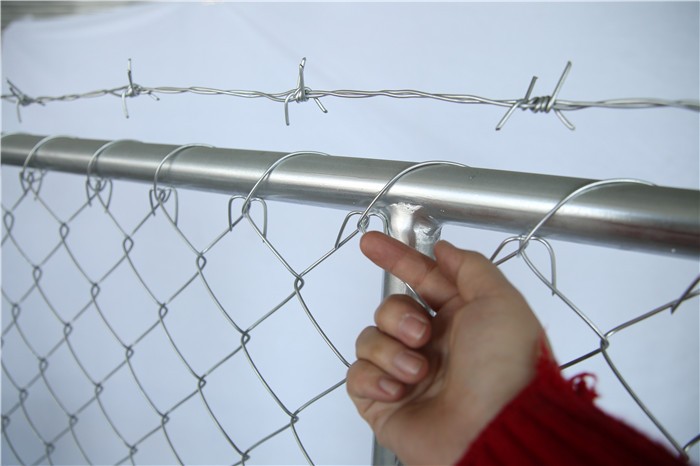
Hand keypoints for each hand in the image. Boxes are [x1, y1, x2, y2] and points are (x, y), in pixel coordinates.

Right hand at [347, 232, 544, 464]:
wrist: (497, 431)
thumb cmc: (507, 370)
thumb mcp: (500, 302)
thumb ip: (470, 267)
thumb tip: (444, 249)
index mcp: (458, 320)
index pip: (419, 280)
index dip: (396, 259)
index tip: (371, 244)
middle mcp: (431, 345)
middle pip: (389, 308)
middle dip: (399, 315)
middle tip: (421, 334)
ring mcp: (405, 374)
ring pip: (370, 339)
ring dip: (392, 351)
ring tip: (418, 372)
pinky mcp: (384, 403)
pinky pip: (357, 375)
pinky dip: (375, 378)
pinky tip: (399, 389)